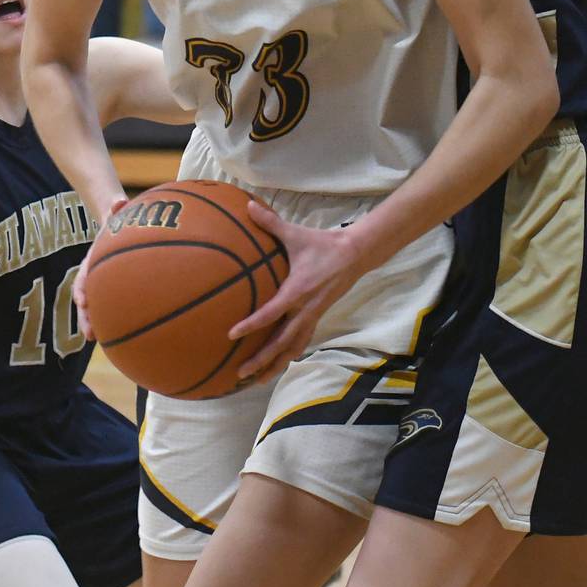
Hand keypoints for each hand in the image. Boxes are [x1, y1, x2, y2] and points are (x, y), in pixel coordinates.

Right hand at [73, 195, 129, 340]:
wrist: (115, 223)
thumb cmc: (118, 218)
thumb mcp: (116, 211)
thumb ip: (116, 206)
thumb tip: (119, 200)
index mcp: (93, 259)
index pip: (83, 276)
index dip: (82, 289)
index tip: (82, 301)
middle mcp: (93, 274)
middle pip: (86, 298)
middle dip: (85, 316)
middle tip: (90, 334)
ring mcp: (101, 282)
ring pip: (95, 306)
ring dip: (94, 323)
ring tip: (98, 339)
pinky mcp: (112, 288)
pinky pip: (110, 305)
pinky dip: (112, 319)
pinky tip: (122, 334)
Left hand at [228, 201, 365, 385]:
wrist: (355, 255)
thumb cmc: (322, 244)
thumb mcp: (295, 233)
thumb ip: (270, 222)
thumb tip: (248, 206)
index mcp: (297, 291)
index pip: (271, 313)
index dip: (252, 325)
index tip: (232, 334)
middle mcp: (304, 309)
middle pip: (281, 342)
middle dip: (261, 360)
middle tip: (241, 373)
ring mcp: (312, 316)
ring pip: (292, 348)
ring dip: (275, 365)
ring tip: (256, 380)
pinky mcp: (317, 317)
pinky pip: (301, 341)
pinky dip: (289, 355)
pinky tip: (279, 365)